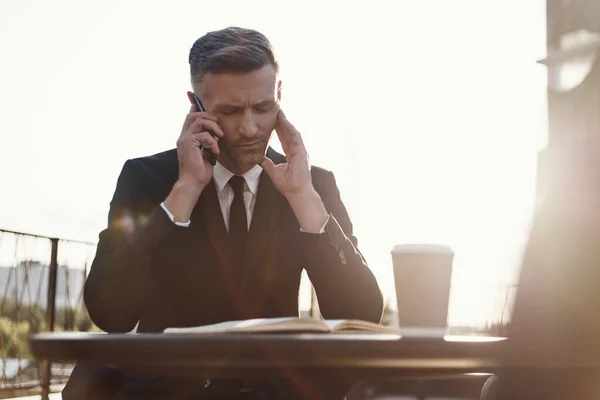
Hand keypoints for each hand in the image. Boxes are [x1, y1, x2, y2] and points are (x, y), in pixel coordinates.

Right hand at [176, 103, 223, 188]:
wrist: (192, 183)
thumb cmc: (199, 171)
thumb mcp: (206, 153)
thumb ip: (206, 143)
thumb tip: (214, 136)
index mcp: (186, 139)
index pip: (188, 119)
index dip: (194, 109)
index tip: (199, 102)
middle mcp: (183, 137)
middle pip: (193, 115)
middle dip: (207, 116)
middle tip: (218, 123)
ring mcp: (184, 139)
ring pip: (199, 121)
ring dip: (212, 126)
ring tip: (219, 136)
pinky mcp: (188, 143)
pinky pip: (204, 135)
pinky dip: (213, 141)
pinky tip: (215, 150)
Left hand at [260, 109, 327, 232]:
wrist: (296, 193)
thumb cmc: (288, 185)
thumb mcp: (273, 172)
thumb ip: (267, 164)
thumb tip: (259, 158)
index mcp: (291, 155)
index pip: (284, 138)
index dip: (278, 129)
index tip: (273, 120)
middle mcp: (297, 151)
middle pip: (288, 133)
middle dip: (282, 122)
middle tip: (275, 111)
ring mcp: (301, 151)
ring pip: (292, 133)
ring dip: (286, 122)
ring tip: (279, 112)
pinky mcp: (302, 152)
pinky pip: (296, 138)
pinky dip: (290, 129)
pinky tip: (285, 121)